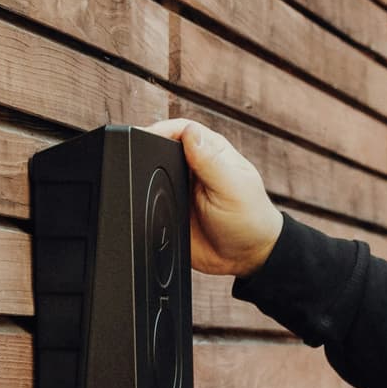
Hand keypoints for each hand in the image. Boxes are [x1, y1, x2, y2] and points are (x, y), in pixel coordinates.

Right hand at [149, 115, 283, 274]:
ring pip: (152, 173)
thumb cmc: (250, 219)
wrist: (246, 259)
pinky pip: (149, 201)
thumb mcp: (232, 188)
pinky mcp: (170, 210)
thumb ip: (210, 162)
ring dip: (143, 176)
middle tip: (136, 158)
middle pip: (161, 147)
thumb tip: (189, 132)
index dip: (161, 128)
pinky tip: (140, 202)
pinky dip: (142, 201)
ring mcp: (180, 188)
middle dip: (147, 151)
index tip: (145, 134)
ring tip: (138, 180)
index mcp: (211, 152)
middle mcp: (193, 167)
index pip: (181, 129)